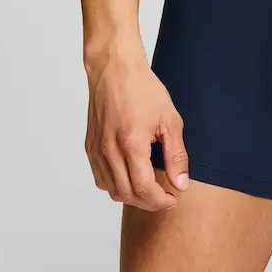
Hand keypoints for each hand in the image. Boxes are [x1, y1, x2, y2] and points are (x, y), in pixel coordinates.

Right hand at [85, 52, 189, 210]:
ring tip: (149, 189)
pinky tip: (130, 178)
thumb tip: (181, 184)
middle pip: (128, 194)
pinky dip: (116, 185)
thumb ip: (176, 155)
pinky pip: (101, 179)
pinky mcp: (90, 147)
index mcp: (131, 143)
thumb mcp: (169, 119)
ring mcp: (97, 150)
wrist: (115, 69)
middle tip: (165, 196)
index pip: (144, 189)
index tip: (173, 198)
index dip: (160, 201)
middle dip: (149, 202)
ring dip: (132, 197)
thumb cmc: (142, 89)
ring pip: (112, 191)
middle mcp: (110, 150)